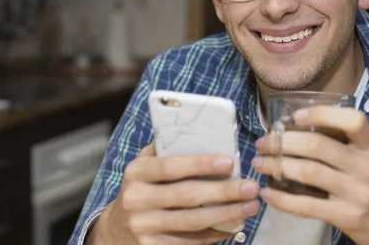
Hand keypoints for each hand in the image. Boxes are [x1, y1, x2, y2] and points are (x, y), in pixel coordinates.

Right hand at [88, 143, 260, 244]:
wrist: (117, 227)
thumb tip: (206, 134)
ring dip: (227, 214)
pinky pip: (191, 242)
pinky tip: (234, 225)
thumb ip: (168, 149)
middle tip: (251, 186)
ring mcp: (143, 227)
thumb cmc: (143, 186)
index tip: (229, 162)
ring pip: (193, 222)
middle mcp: (136, 199)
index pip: (170, 166)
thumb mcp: (146, 164)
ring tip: (251, 206)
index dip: (200, 164)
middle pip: (187, 196)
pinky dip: (216, 234)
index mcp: (136, 172)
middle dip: (224, 191)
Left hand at [252, 106, 368, 244]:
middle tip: (264, 142)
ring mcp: (358, 193)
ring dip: (277, 166)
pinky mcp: (347, 217)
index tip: (294, 116)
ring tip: (260, 163)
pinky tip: (268, 193)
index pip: (352, 120)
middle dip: (283, 142)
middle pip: (318, 146)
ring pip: (308, 173)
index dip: (321, 114)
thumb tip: (299, 126)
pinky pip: (307, 206)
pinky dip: (282, 199)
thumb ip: (346, 142)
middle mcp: (366, 166)